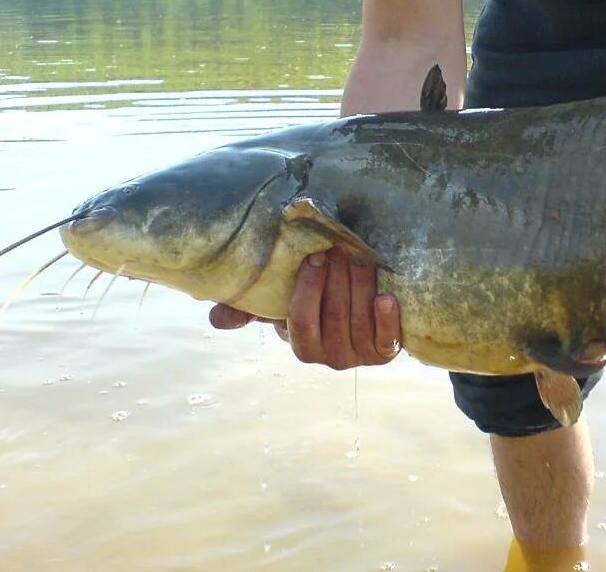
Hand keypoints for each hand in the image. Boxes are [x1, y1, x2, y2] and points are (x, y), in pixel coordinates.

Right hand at [208, 247, 401, 368]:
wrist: (363, 314)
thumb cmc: (317, 303)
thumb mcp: (282, 304)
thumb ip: (250, 309)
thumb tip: (217, 318)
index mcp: (304, 347)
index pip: (302, 321)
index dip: (308, 290)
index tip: (313, 258)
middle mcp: (332, 357)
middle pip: (334, 316)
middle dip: (336, 279)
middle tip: (338, 248)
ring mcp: (361, 356)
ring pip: (359, 321)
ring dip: (360, 286)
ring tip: (359, 257)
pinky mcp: (386, 351)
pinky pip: (388, 340)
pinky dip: (387, 319)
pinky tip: (386, 297)